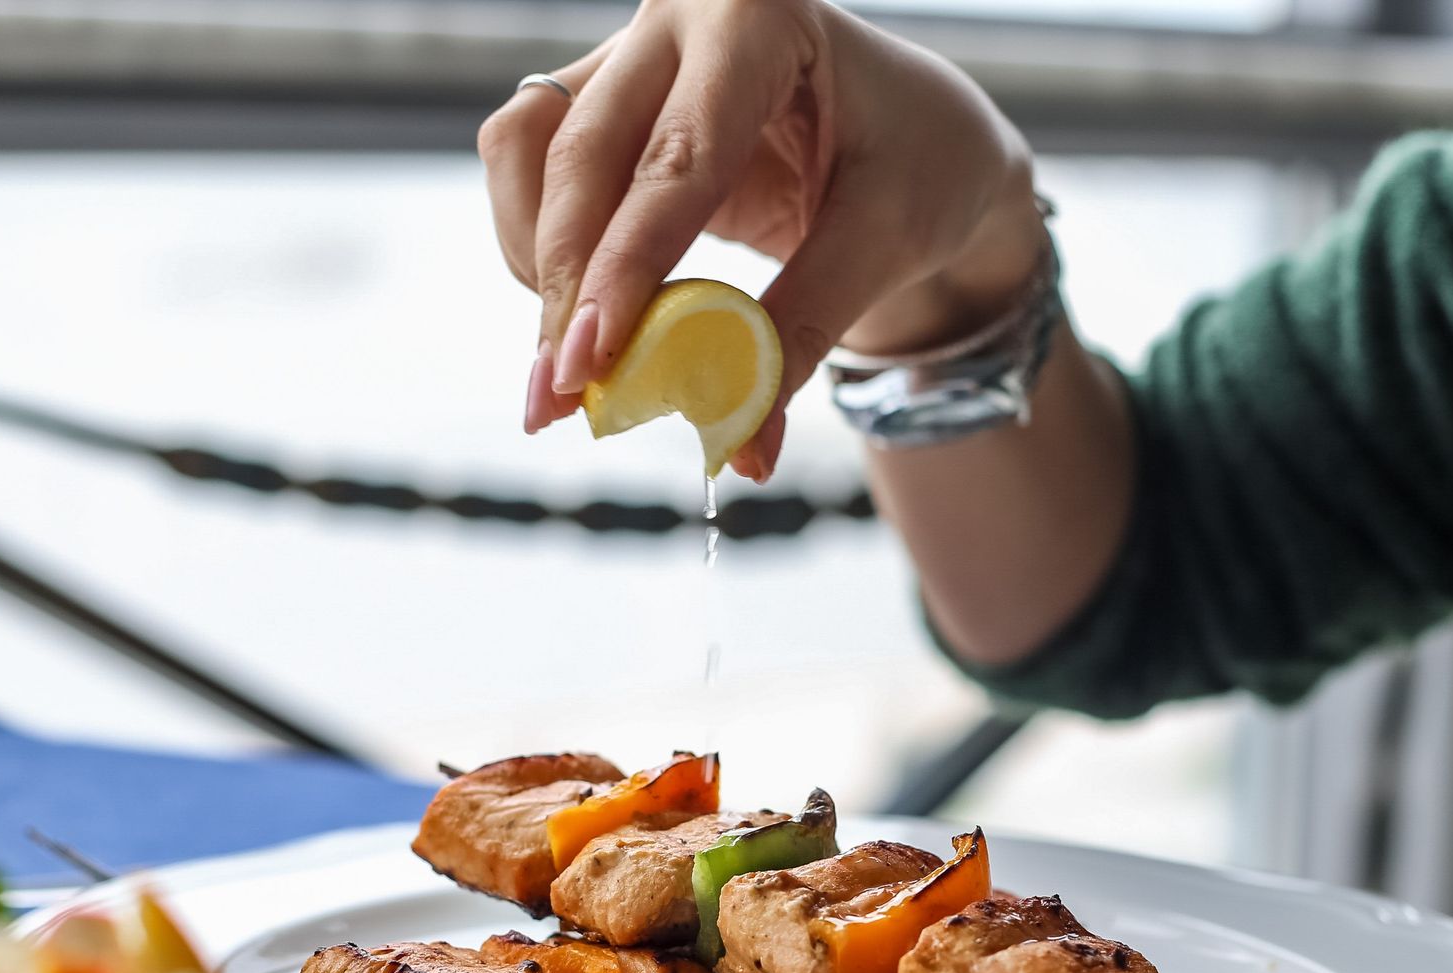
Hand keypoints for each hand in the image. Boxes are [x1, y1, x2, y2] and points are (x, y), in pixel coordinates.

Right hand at [475, 0, 1044, 475]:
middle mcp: (680, 17)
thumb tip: (743, 450)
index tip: (591, 359)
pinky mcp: (607, 105)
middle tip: (561, 398)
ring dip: (539, 268)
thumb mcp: (885, 244)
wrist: (921, 137)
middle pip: (581, 152)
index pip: (678, 155)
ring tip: (570, 374)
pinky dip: (547, 258)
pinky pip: (535, 174)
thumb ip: (804, 333)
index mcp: (760, 16)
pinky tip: (588, 325)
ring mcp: (631, 54)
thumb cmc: (922, 165)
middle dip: (565, 286)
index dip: (625, 266)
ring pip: (531, 152)